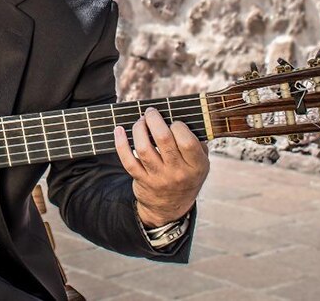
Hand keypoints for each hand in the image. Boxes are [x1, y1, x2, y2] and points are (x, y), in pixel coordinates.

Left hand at [113, 108, 209, 226]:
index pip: (187, 141)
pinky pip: (127, 160)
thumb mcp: (200, 163)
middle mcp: (178, 173)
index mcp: (196, 166)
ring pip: (144, 148)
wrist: (170, 207)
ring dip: (139, 128)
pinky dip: (121, 143)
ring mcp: (158, 178)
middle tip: (150, 112)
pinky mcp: (141, 180)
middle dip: (154, 119)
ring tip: (140, 121)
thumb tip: (181, 115)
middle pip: (163, 140)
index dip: (178, 126)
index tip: (173, 122)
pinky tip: (119, 130)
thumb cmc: (186, 175)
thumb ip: (196, 142)